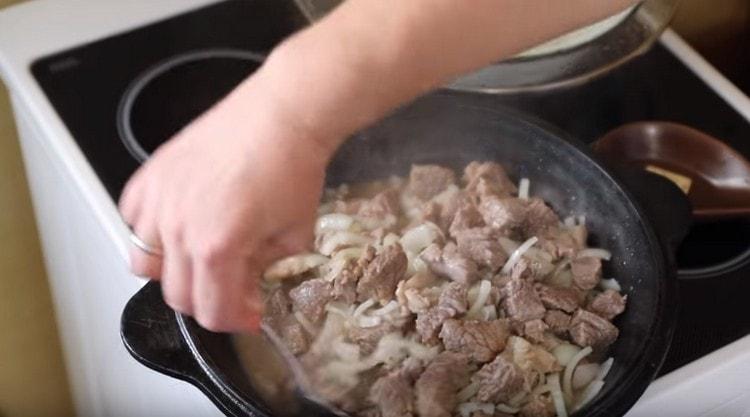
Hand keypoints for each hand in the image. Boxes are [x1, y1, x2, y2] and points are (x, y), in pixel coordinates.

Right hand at [119, 78, 330, 331]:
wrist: (282, 115)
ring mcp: (159, 201)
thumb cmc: (294, 168)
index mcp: (217, 249)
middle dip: (210, 301)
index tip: (250, 315)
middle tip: (235, 288)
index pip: (212, 311)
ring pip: (146, 264)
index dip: (236, 321)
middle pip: (178, 295)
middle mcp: (179, 229)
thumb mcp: (294, 235)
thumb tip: (247, 282)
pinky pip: (132, 219)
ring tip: (203, 258)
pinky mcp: (150, 176)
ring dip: (176, 272)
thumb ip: (263, 269)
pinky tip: (179, 225)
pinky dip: (151, 233)